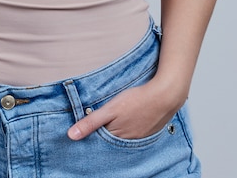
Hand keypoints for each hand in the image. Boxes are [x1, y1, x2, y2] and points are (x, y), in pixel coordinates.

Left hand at [67, 79, 183, 140]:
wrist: (165, 95)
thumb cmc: (138, 100)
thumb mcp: (110, 109)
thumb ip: (90, 122)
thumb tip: (71, 135)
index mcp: (116, 136)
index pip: (98, 141)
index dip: (91, 134)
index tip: (83, 130)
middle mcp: (128, 141)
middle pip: (110, 140)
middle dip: (103, 133)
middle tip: (100, 122)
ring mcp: (139, 137)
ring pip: (122, 136)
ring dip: (116, 130)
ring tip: (114, 120)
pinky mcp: (148, 130)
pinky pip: (134, 133)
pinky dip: (129, 128)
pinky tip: (128, 119)